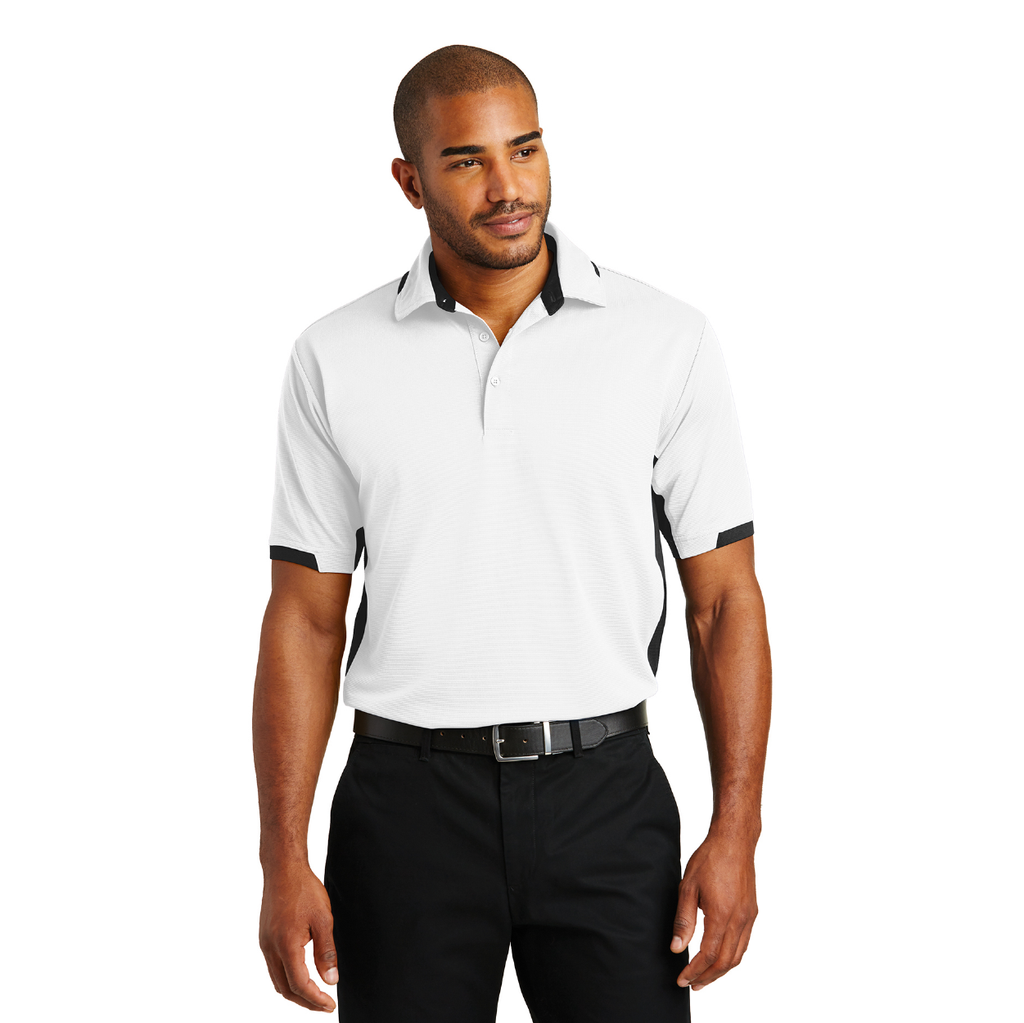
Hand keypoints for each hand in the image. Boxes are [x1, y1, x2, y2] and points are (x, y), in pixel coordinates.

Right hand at [259, 864, 338, 1011]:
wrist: (283, 869)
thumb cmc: (304, 889)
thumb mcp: (323, 919)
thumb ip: (326, 952)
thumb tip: (331, 980)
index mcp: (286, 945)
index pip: (300, 984)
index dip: (315, 999)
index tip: (330, 1005)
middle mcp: (271, 948)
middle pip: (285, 988)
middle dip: (305, 1001)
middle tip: (324, 1004)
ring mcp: (265, 943)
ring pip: (277, 980)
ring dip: (295, 991)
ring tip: (314, 994)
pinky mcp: (265, 938)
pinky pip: (274, 967)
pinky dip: (287, 978)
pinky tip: (300, 974)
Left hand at [669, 832, 757, 990]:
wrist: (734, 841)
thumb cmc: (710, 859)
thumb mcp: (688, 887)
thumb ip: (684, 920)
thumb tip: (677, 948)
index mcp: (721, 915)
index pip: (708, 955)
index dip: (694, 971)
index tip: (682, 979)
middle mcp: (739, 920)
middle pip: (725, 962)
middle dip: (707, 977)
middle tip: (691, 984)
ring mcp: (749, 917)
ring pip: (737, 956)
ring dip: (720, 970)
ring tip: (705, 977)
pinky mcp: (752, 912)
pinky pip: (744, 943)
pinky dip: (732, 956)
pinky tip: (720, 956)